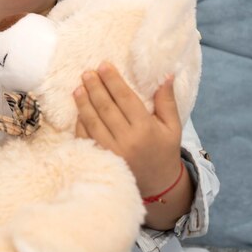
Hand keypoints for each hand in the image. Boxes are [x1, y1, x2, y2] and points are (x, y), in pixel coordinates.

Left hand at [73, 62, 181, 197]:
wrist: (157, 185)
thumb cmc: (164, 151)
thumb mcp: (172, 127)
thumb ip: (167, 101)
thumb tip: (167, 75)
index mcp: (146, 130)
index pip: (125, 99)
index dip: (113, 81)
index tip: (103, 65)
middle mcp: (127, 140)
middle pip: (106, 108)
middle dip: (95, 87)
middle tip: (87, 73)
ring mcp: (111, 151)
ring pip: (93, 122)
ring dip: (83, 103)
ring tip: (78, 87)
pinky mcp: (100, 159)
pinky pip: (86, 138)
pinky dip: (80, 122)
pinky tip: (78, 110)